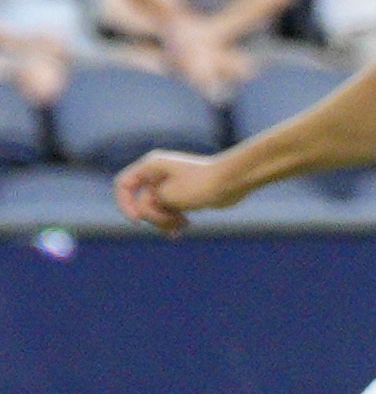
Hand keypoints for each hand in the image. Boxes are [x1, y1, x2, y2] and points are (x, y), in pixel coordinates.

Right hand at [111, 147, 225, 232]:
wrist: (233, 182)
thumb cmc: (200, 185)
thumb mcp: (167, 197)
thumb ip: (147, 206)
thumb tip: (144, 214)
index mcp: (150, 166)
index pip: (123, 184)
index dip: (125, 204)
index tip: (137, 221)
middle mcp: (158, 173)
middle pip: (141, 201)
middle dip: (154, 216)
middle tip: (172, 222)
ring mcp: (170, 184)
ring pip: (156, 209)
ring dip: (165, 221)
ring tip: (182, 226)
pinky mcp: (183, 194)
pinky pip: (169, 210)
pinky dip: (174, 220)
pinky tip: (184, 227)